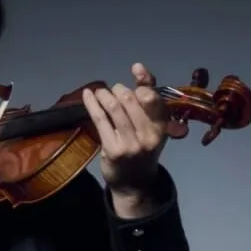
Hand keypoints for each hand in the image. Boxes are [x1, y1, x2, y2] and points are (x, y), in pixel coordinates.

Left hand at [82, 63, 171, 212]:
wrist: (134, 183)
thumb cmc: (142, 148)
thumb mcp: (152, 126)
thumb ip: (149, 97)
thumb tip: (138, 67)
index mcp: (162, 127)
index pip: (154, 96)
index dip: (143, 80)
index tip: (135, 69)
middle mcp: (150, 135)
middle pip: (131, 100)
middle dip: (119, 90)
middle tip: (114, 90)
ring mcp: (131, 144)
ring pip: (115, 109)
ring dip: (104, 95)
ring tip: (100, 92)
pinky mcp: (113, 150)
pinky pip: (101, 120)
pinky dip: (92, 104)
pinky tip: (88, 95)